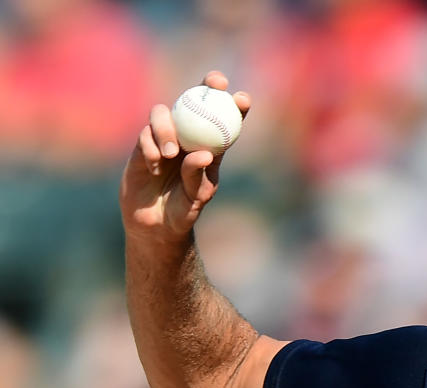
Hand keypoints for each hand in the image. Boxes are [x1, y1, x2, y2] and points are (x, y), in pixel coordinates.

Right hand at [120, 71, 249, 243]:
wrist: (155, 223)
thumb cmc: (183, 210)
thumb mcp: (195, 196)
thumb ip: (197, 175)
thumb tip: (203, 153)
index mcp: (210, 147)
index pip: (225, 120)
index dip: (235, 105)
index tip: (241, 98)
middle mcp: (187, 137)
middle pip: (195, 101)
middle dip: (206, 86)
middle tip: (214, 83)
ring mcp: (163, 138)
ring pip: (163, 113)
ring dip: (167, 128)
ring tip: (170, 154)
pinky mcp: (142, 145)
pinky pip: (144, 134)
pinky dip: (150, 147)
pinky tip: (155, 166)